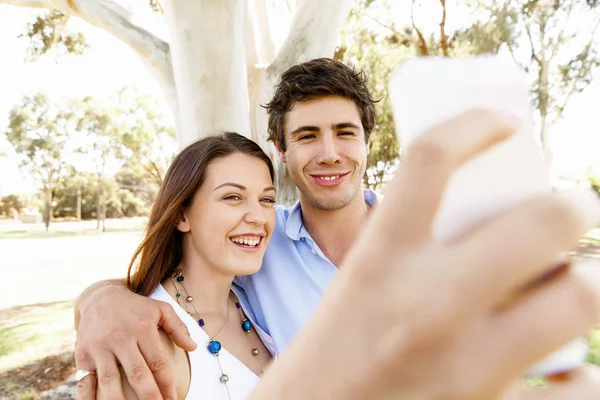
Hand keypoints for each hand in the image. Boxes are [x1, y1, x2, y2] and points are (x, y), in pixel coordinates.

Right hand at [74, 282, 195, 399]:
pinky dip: (88, 399)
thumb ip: (178, 327)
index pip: (157, 361)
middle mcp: (120, 338)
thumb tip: (193, 347)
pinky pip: (85, 382)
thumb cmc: (136, 307)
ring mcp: (100, 347)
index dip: (166, 383)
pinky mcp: (82, 355)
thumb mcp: (160, 309)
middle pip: (136, 373)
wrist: (100, 297)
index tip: (173, 399)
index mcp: (142, 328)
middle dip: (149, 396)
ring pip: (110, 381)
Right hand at [249, 109, 599, 398]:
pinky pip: (577, 387)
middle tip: (571, 210)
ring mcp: (464, 364)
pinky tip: (562, 368)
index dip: (476, 121)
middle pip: (543, 220)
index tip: (507, 120)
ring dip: (587, 284)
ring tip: (570, 286)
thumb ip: (415, 253)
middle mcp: (425, 303)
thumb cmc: (332, 352)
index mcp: (378, 260)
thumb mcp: (360, 286)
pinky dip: (580, 375)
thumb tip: (497, 233)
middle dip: (574, 205)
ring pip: (580, 297)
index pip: (431, 158)